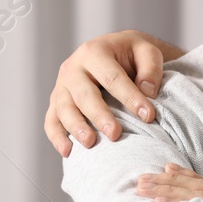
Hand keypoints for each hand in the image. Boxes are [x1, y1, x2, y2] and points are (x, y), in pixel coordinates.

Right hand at [45, 30, 182, 155]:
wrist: (114, 50)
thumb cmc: (132, 54)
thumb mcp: (147, 51)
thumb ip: (151, 68)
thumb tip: (148, 91)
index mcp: (94, 52)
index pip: (112, 78)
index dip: (130, 98)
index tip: (148, 116)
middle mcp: (73, 68)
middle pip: (84, 95)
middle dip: (100, 116)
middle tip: (115, 134)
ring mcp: (62, 85)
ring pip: (64, 108)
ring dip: (76, 127)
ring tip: (90, 144)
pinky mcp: (57, 101)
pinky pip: (51, 119)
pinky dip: (57, 136)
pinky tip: (68, 151)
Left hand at [134, 163, 202, 201]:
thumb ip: (188, 176)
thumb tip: (167, 166)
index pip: (177, 177)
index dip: (159, 177)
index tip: (143, 177)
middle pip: (174, 184)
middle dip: (154, 183)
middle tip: (138, 183)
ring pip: (176, 194)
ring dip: (157, 191)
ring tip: (142, 190)